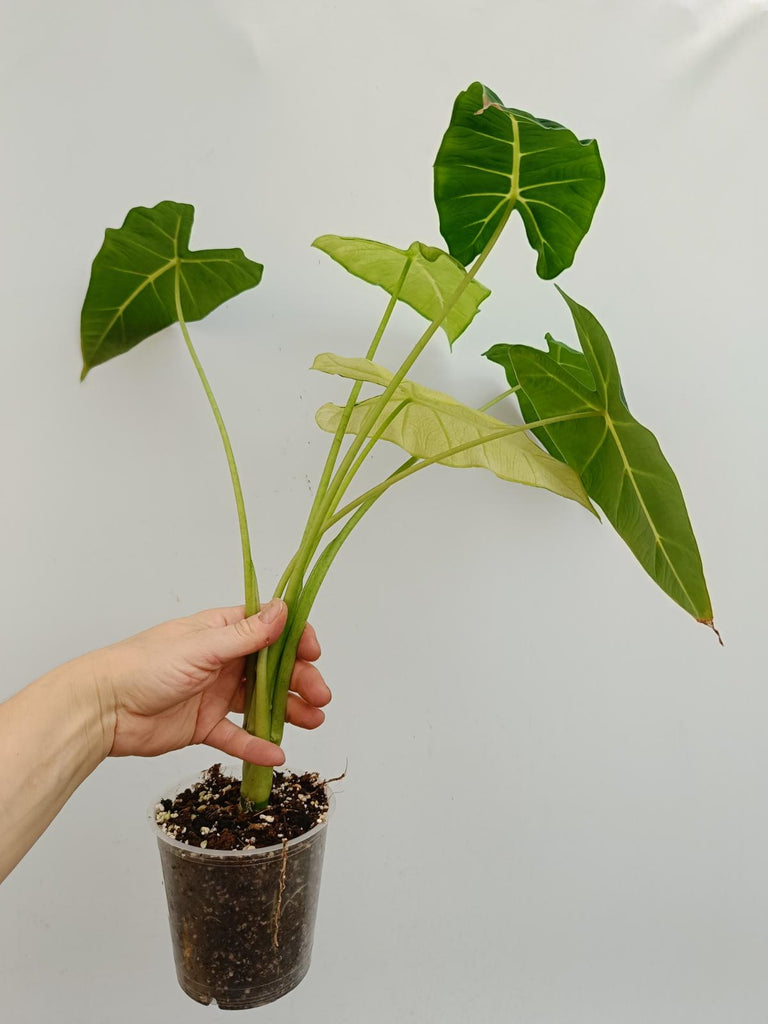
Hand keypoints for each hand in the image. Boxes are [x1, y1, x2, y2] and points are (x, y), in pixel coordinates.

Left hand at [93, 599, 329, 764]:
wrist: (103, 709)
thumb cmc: (144, 666)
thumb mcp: (201, 647)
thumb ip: (246, 634)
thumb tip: (283, 610)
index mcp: (222, 631)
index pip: (270, 629)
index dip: (296, 640)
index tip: (313, 653)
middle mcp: (222, 660)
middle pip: (273, 668)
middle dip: (301, 680)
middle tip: (320, 696)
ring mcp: (215, 693)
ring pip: (262, 701)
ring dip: (288, 710)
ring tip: (313, 721)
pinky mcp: (204, 725)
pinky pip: (237, 735)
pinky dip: (257, 744)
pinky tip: (276, 754)